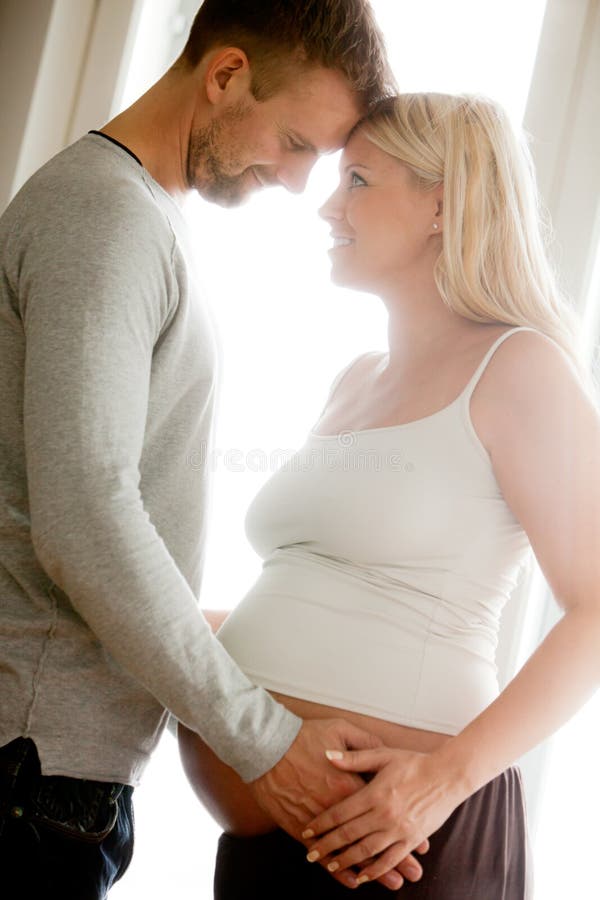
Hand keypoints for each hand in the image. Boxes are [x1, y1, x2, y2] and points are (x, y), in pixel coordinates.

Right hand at [249, 719, 427, 889]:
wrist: (267, 747)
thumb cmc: (303, 736)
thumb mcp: (340, 730)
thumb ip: (364, 744)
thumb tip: (382, 752)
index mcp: (351, 784)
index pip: (384, 813)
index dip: (402, 828)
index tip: (421, 844)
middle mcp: (339, 808)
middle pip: (372, 838)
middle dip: (396, 859)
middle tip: (413, 873)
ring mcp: (320, 821)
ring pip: (351, 852)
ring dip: (374, 870)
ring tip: (393, 882)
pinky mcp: (301, 829)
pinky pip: (325, 855)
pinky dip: (339, 871)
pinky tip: (354, 881)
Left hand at [301, 745, 465, 884]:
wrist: (448, 775)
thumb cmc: (414, 762)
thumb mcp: (383, 755)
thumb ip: (354, 759)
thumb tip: (327, 755)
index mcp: (375, 793)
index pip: (340, 812)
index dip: (321, 824)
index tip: (307, 831)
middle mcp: (384, 814)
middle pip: (349, 834)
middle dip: (327, 846)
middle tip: (310, 855)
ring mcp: (399, 829)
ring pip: (366, 850)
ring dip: (346, 861)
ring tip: (330, 866)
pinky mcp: (412, 839)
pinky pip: (390, 859)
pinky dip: (375, 871)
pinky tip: (362, 877)